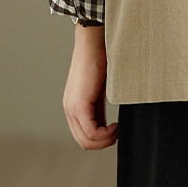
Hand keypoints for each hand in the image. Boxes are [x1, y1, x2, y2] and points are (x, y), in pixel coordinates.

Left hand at [62, 27, 117, 149]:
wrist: (94, 43)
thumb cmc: (100, 60)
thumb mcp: (100, 91)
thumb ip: (99, 108)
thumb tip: (107, 124)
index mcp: (73, 106)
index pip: (82, 135)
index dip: (101, 138)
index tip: (115, 130)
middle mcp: (69, 109)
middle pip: (83, 142)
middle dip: (104, 143)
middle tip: (118, 133)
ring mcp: (72, 108)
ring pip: (86, 140)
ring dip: (105, 140)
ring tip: (117, 129)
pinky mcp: (80, 105)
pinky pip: (91, 132)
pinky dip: (105, 134)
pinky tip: (115, 126)